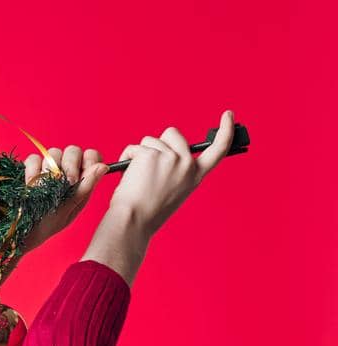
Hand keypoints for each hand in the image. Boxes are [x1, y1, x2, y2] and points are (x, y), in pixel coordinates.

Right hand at [18, 145, 109, 254]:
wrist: (19, 231)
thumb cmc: (47, 225)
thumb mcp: (69, 209)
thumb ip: (85, 187)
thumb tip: (103, 166)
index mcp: (80, 181)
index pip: (91, 156)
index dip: (89, 159)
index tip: (84, 171)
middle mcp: (65, 172)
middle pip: (73, 151)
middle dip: (70, 165)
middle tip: (67, 182)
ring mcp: (46, 169)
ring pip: (53, 152)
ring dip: (49, 170)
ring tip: (43, 188)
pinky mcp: (28, 170)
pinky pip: (33, 158)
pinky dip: (32, 170)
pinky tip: (29, 184)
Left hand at [107, 110, 235, 239]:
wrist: (134, 221)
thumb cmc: (147, 212)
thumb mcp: (172, 190)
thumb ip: (175, 170)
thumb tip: (165, 152)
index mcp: (195, 176)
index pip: (218, 149)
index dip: (225, 130)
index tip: (228, 114)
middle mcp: (187, 165)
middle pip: (173, 134)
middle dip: (158, 143)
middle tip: (149, 167)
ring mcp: (171, 158)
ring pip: (151, 140)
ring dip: (141, 153)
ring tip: (137, 177)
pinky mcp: (152, 155)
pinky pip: (135, 148)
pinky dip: (127, 157)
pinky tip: (127, 175)